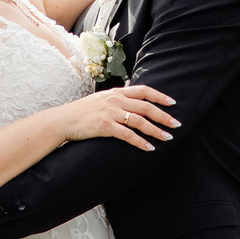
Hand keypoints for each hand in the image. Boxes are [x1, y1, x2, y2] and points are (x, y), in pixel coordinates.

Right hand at [62, 83, 178, 150]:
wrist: (62, 120)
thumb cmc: (81, 112)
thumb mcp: (100, 99)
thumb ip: (116, 99)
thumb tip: (132, 101)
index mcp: (115, 92)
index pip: (143, 90)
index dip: (159, 96)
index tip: (172, 103)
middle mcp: (115, 100)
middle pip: (146, 106)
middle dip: (163, 116)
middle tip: (176, 124)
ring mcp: (110, 113)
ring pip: (140, 121)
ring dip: (156, 130)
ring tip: (167, 138)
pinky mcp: (105, 126)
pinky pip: (128, 135)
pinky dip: (140, 142)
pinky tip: (149, 148)